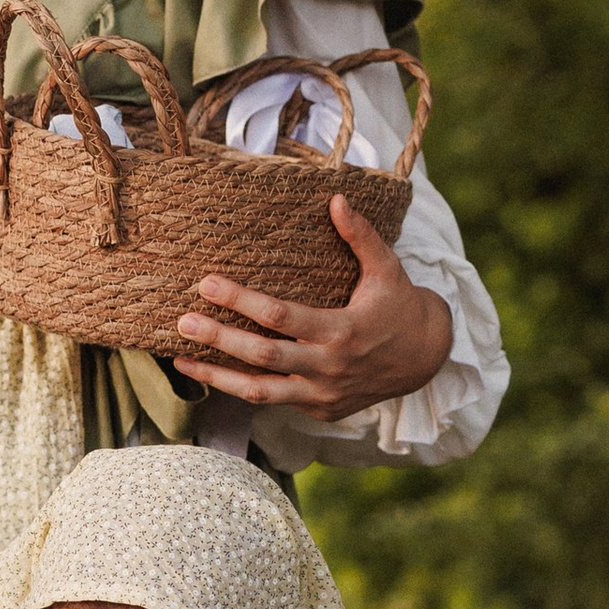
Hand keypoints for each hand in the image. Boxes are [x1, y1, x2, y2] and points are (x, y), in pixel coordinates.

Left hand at [176, 194, 452, 420]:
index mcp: (342, 330)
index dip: (241, 300)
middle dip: (219, 339)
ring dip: (218, 377)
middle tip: (183, 322)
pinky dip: (243, 389)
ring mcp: (322, 394)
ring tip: (182, 359)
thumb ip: (360, 236)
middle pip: (262, 356)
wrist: (426, 360)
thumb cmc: (400, 307)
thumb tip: (336, 198)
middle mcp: (329, 367)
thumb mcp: (387, 269)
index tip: (207, 284)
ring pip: (260, 393)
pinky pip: (275, 401)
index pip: (280, 316)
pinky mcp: (320, 410)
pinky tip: (215, 374)